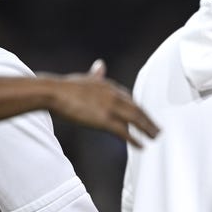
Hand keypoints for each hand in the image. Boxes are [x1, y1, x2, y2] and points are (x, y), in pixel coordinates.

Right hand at [45, 60, 159, 146]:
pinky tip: (141, 146)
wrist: (53, 92)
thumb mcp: (85, 79)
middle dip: (149, 120)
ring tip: (155, 138)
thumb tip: (101, 65)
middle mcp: (113, 95)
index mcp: (109, 86)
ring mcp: (110, 107)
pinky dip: (134, 140)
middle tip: (159, 130)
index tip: (146, 117)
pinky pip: (124, 132)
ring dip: (147, 130)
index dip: (139, 110)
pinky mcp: (104, 119)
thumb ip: (96, 75)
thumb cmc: (64, 87)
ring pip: (135, 120)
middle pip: (137, 110)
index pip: (130, 99)